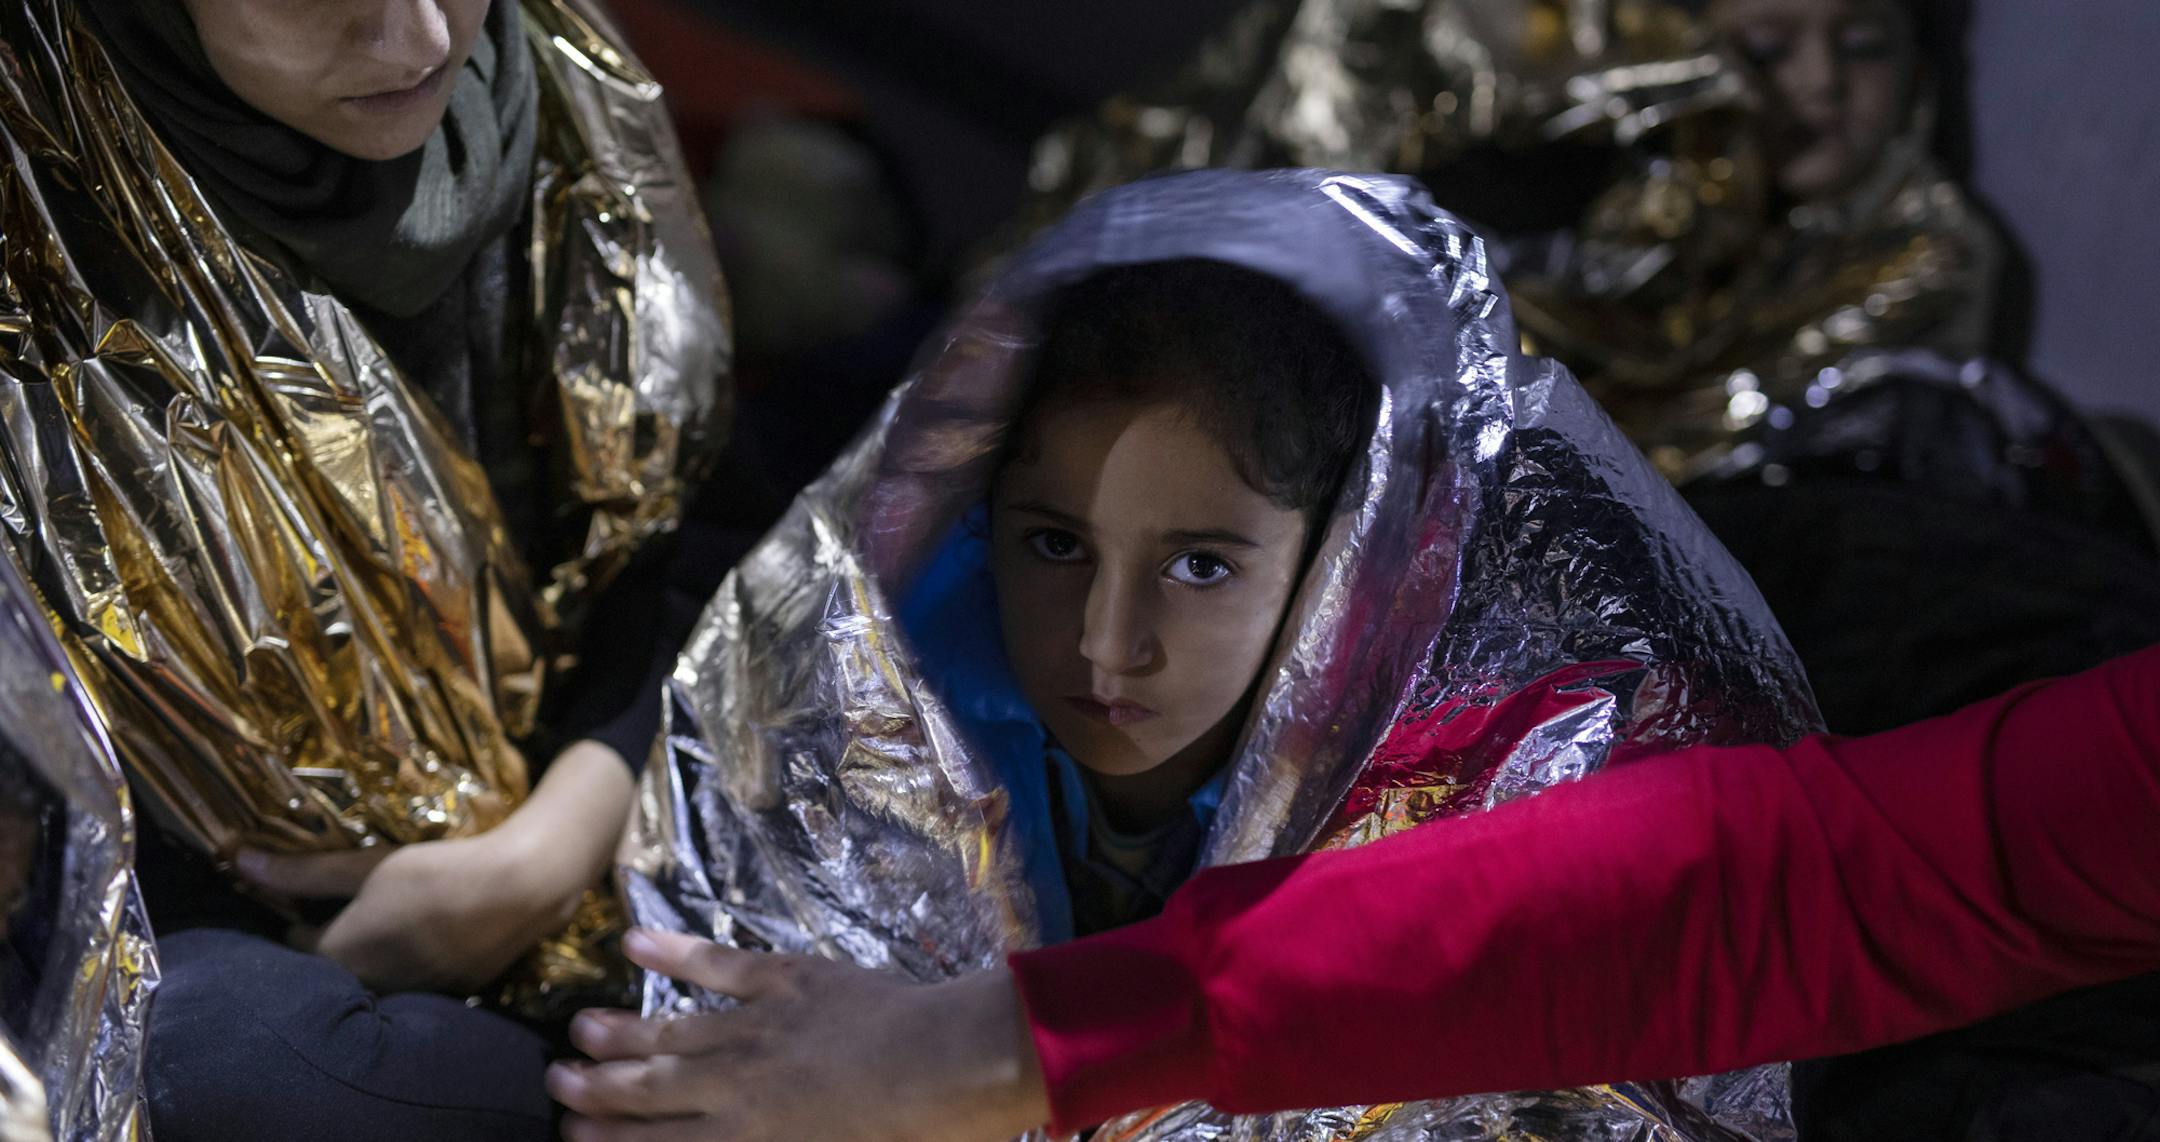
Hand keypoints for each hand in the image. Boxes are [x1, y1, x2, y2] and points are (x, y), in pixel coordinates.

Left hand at [233, 740, 635, 993]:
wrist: (524, 886)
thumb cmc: (439, 868)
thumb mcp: (368, 864)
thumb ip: (303, 872)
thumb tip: (237, 861)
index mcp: (346, 954)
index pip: (296, 947)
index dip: (296, 921)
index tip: (307, 898)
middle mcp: (375, 986)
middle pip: (334, 970)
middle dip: (331, 942)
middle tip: (346, 907)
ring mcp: (416, 994)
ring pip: (375, 980)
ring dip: (371, 956)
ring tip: (388, 920)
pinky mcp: (453, 992)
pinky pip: (414, 983)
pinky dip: (409, 963)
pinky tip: (428, 932)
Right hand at [550, 930, 1050, 1141]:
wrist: (950, 1067)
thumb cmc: (908, 1140)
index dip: (610, 1139)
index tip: (569, 1133)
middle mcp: (738, 1086)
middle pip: (653, 1087)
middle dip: (599, 1087)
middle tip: (554, 1080)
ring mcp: (760, 1026)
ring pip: (675, 1029)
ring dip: (624, 1030)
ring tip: (580, 1028)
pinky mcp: (788, 979)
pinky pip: (720, 965)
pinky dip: (675, 952)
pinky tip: (636, 941)